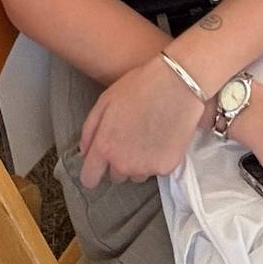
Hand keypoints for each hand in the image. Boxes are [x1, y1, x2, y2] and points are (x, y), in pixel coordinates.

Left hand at [76, 55, 205, 187]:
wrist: (178, 84)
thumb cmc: (139, 87)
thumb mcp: (105, 101)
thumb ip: (90, 130)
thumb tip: (84, 152)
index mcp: (104, 147)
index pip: (89, 178)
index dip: (92, 173)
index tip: (98, 166)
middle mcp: (123, 163)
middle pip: (116, 176)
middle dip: (119, 162)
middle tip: (130, 139)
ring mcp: (146, 168)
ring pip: (137, 175)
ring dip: (138, 163)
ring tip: (147, 137)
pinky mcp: (166, 168)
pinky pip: (157, 170)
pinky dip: (158, 159)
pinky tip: (162, 138)